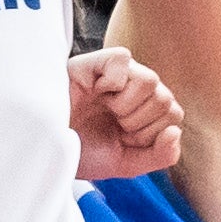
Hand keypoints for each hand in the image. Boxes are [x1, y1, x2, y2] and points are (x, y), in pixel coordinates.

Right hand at [67, 45, 182, 181]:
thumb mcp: (126, 164)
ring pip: (151, 80)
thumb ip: (160, 156)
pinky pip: (123, 58)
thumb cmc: (81, 153)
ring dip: (127, 107)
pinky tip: (97, 93)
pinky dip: (114, 80)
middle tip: (111, 126)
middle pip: (166, 99)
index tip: (124, 140)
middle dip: (139, 124)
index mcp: (144, 108)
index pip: (174, 115)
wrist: (45, 153)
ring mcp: (116, 73)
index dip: (151, 135)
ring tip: (104, 111)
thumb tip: (175, 131)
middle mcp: (133, 87)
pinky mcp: (94, 62)